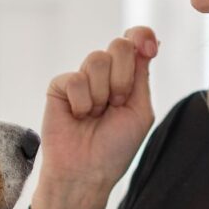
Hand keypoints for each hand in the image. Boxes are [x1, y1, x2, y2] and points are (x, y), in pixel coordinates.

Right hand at [39, 28, 159, 193]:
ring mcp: (82, 79)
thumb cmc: (115, 148)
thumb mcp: (140, 111)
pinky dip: (82, 103)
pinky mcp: (59, 87)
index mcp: (127, 77)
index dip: (141, 36)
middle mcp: (105, 74)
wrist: (87, 172)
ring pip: (97, 59)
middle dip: (123, 77)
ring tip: (96, 115)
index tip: (148, 48)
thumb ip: (141, 75)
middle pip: (119, 45)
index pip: (135, 40)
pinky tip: (78, 117)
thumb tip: (148, 41)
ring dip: (102, 94)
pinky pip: (75, 79)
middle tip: (117, 104)